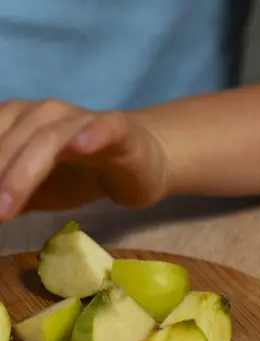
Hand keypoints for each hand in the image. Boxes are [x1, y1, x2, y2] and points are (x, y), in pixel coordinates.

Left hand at [0, 99, 168, 220]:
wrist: (141, 164)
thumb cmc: (84, 175)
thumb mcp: (36, 189)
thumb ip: (7, 193)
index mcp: (19, 121)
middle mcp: (46, 112)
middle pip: (14, 141)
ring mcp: (83, 119)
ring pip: (50, 138)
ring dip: (25, 171)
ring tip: (9, 205)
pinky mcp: (121, 128)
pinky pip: (105, 127)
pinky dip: (92, 135)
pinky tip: (80, 148)